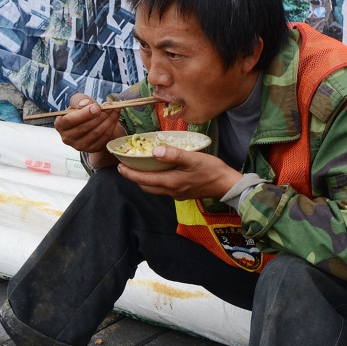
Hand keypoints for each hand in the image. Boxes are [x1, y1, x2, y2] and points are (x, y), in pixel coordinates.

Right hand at [54, 94, 124, 154]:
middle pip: (85, 128)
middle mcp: (67, 138)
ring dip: (108, 120)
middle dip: (100, 116)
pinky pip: (104, 138)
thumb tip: (87, 104)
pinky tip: (115, 117)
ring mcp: (80, 146)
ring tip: (115, 109)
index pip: (70, 120)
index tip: (97, 107)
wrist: (89, 121)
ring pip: (96, 133)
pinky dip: (111, 127)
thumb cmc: (80, 110)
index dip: (84, 114)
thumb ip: (79, 100)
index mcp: (60, 124)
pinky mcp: (92, 149)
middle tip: (110, 106)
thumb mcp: (77, 101)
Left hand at [116, 144, 243, 200]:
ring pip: (155, 188)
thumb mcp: (193, 158)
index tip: (118, 166)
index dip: (129, 173)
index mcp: (170, 182)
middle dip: (134, 177)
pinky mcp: (184, 193)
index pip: (143, 179)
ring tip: (141, 167)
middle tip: (127, 165)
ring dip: (145, 179)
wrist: (228, 185)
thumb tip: (154, 151)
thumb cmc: (212, 170)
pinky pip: (164, 188)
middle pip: (146, 186)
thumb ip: (173, 155)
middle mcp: (171, 191)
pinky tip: (161, 171)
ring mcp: (177, 194)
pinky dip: (157, 180)